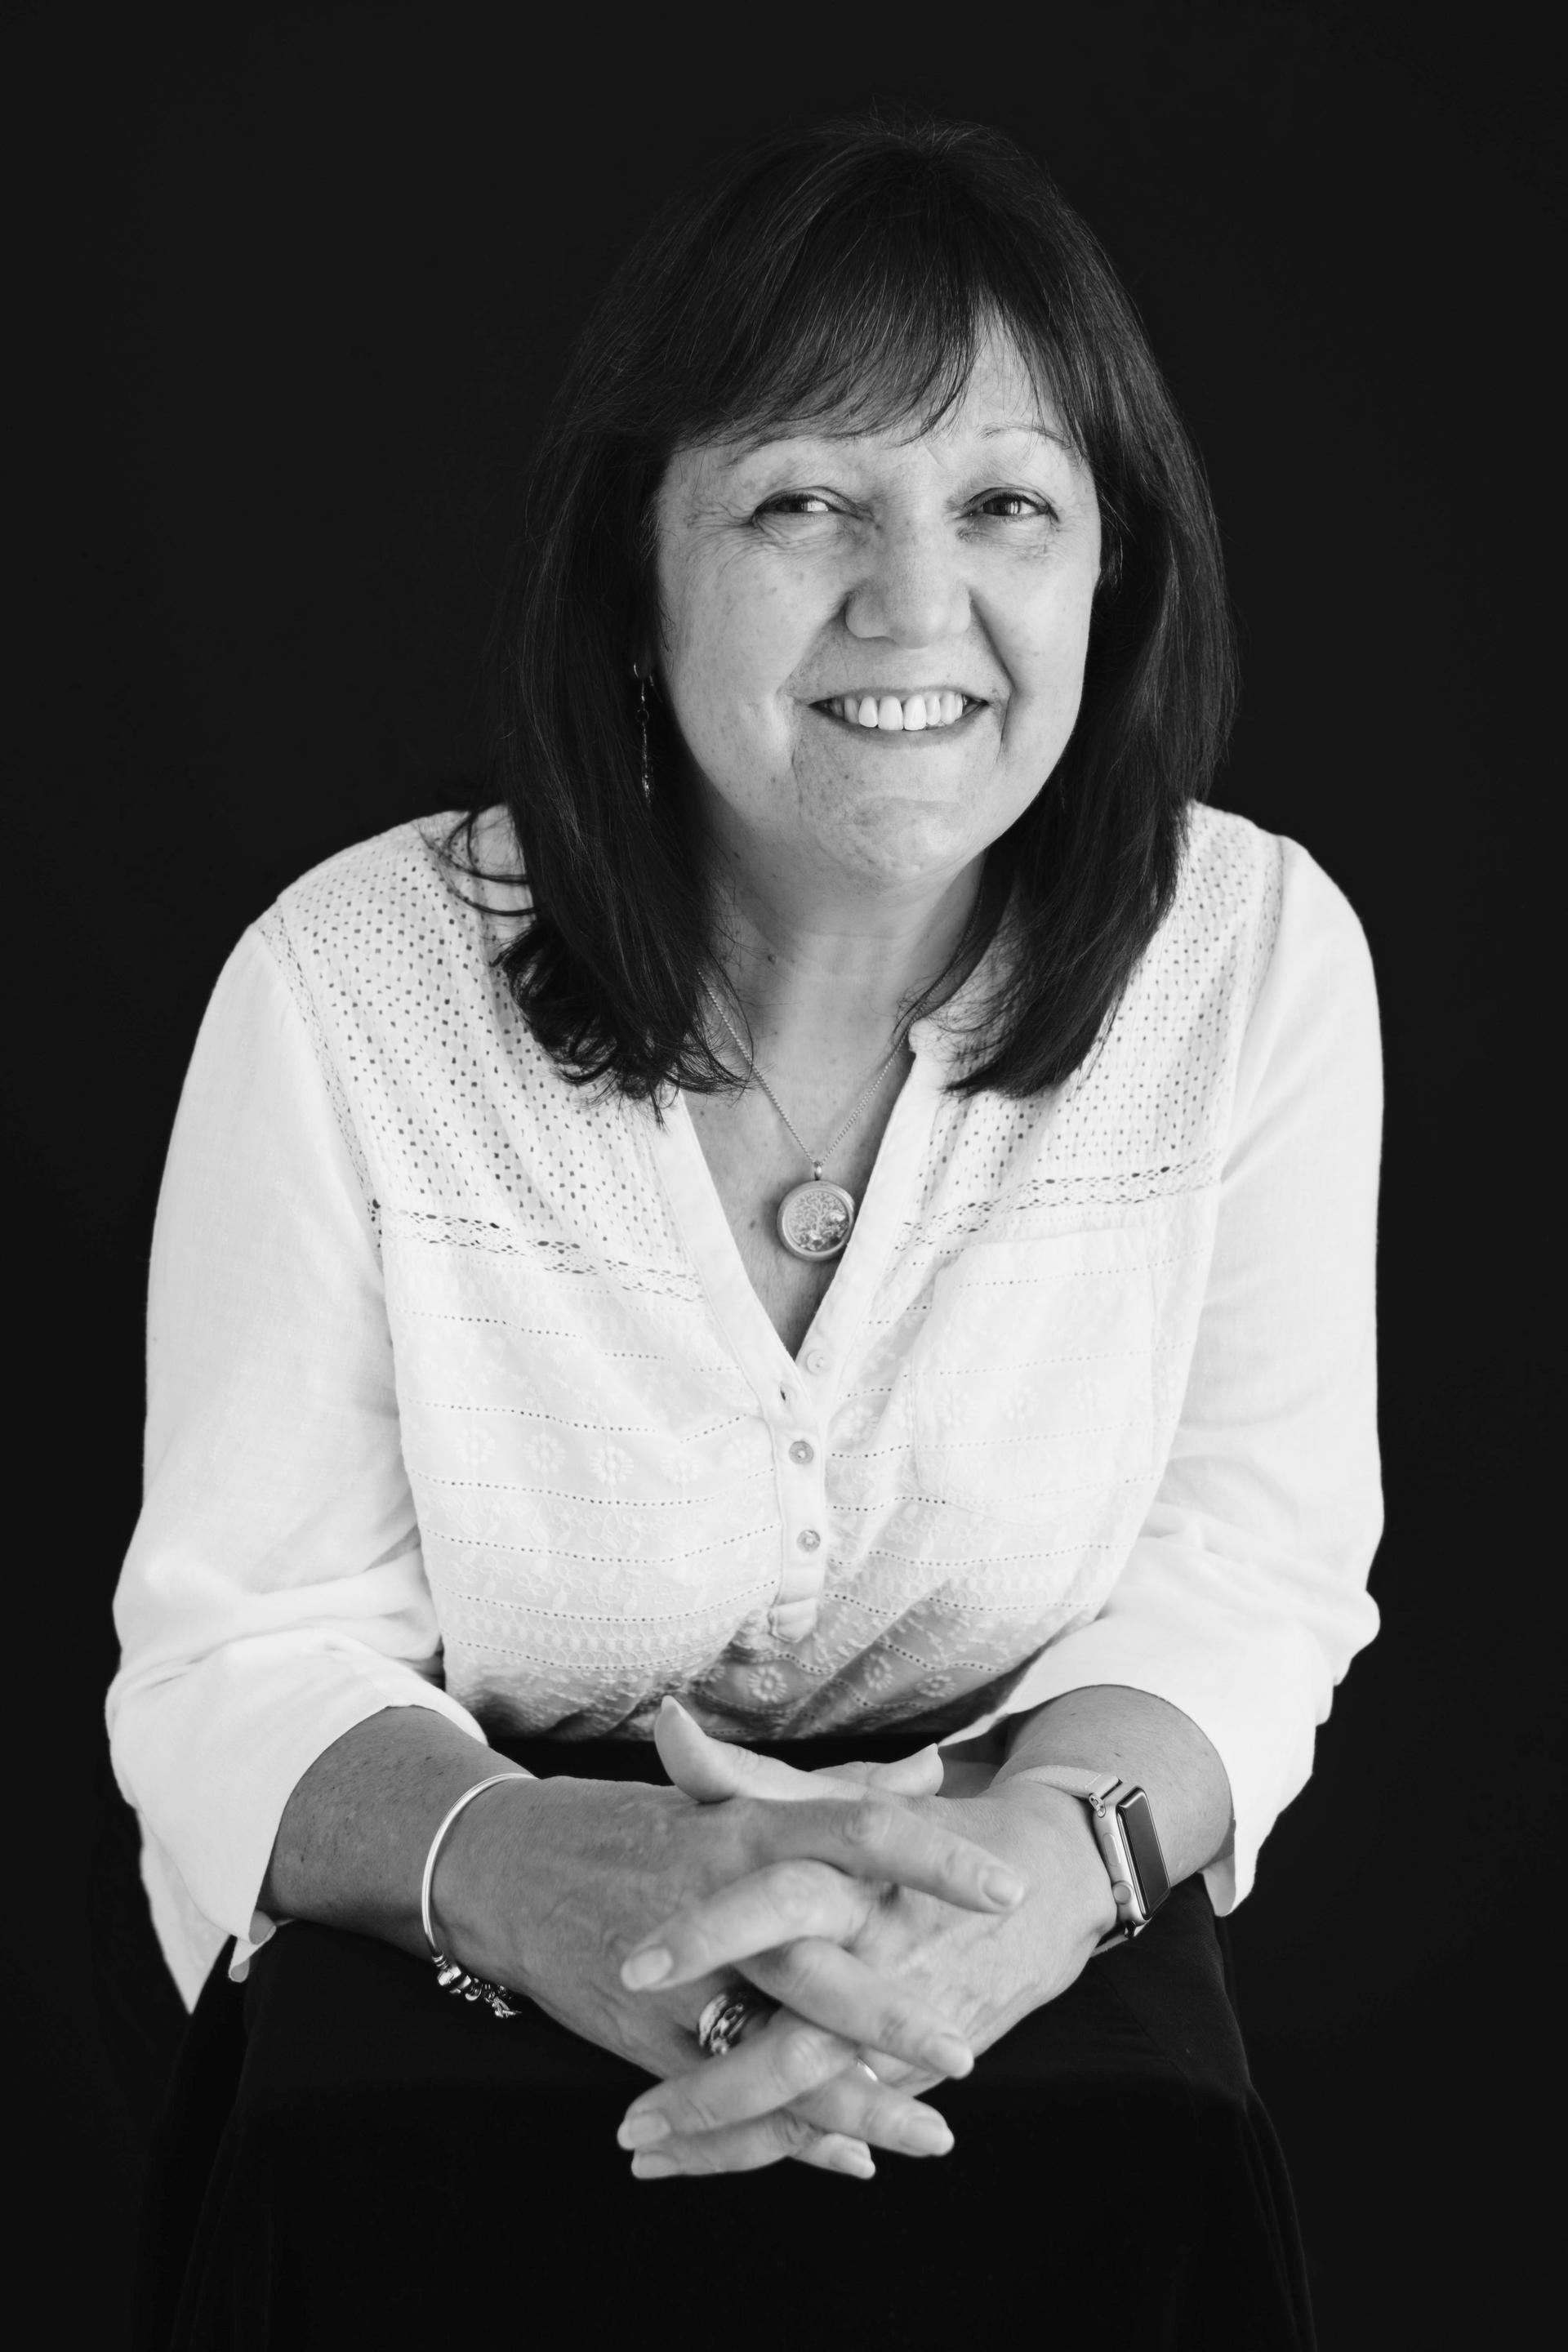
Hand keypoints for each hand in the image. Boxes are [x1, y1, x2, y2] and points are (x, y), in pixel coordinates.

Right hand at [434, 1706, 1024, 2177]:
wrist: (504, 1866)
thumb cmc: (631, 1823)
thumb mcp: (731, 1795)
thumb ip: (836, 1789)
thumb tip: (929, 1772)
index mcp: (744, 1826)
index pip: (855, 1830)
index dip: (933, 1858)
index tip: (1005, 1887)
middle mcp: (717, 1902)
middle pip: (820, 1961)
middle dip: (894, 2013)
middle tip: (967, 2049)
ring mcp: (679, 1981)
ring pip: (778, 2050)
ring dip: (856, 2100)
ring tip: (931, 2133)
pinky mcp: (646, 2040)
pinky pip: (727, 2097)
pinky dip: (788, 2134)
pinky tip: (849, 2158)